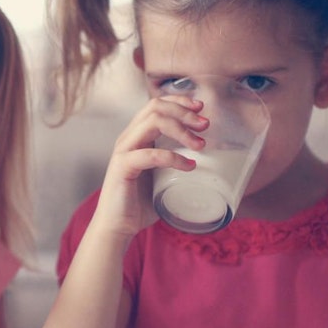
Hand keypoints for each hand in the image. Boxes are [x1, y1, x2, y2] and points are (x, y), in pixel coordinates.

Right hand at [90, 95, 207, 238]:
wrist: (118, 225)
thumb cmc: (140, 202)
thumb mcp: (162, 176)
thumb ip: (175, 163)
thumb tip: (208, 162)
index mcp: (136, 136)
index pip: (156, 104)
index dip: (179, 101)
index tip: (200, 108)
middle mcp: (128, 138)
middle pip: (156, 107)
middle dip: (184, 112)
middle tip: (205, 125)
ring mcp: (123, 151)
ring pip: (153, 122)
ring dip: (181, 130)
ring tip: (200, 145)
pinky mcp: (122, 167)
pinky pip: (150, 154)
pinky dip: (173, 157)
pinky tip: (189, 166)